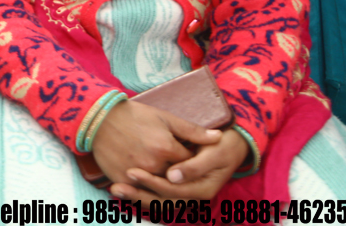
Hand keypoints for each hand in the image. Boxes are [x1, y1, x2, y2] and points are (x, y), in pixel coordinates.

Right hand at [91, 100, 221, 183]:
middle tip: (175, 165)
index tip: (189, 154)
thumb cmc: (132, 114)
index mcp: (166, 148)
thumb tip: (218, 137)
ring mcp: (136, 173)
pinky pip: (138, 190)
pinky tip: (146, 179)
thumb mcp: (164, 117)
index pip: (189, 162)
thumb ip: (193, 131)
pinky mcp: (121, 178)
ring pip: (158, 187)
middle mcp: (153, 164)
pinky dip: (143, 187)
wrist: (97, 117)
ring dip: (163, 183)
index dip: (191, 159)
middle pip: (176, 178)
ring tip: (162, 172)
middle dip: (179, 174)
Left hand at [112, 128, 248, 202]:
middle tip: (117, 187)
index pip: (173, 190)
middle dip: (138, 194)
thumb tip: (172, 176)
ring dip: (136, 196)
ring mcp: (184, 192)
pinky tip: (123, 187)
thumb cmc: (223, 145)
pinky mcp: (176, 187)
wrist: (230, 144)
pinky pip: (157, 195)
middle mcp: (193, 195)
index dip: (152, 183)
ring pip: (158, 200)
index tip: (131, 172)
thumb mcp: (213, 152)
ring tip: (115, 189)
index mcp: (203, 189)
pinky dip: (141, 192)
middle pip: (162, 200)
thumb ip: (193, 166)